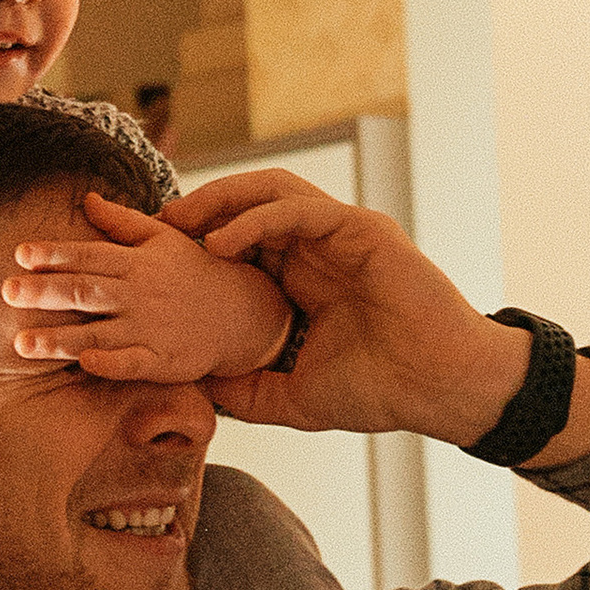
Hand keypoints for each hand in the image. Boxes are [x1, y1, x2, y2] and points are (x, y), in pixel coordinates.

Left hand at [4, 190, 289, 382]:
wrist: (244, 313)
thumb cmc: (194, 271)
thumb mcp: (163, 238)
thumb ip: (120, 221)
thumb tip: (84, 198)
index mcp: (136, 262)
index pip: (89, 255)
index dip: (55, 254)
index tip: (21, 254)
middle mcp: (140, 293)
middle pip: (86, 292)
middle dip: (45, 292)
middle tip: (7, 292)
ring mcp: (151, 328)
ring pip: (99, 332)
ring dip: (60, 339)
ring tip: (21, 343)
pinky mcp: (164, 361)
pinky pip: (133, 363)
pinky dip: (110, 363)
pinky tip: (83, 364)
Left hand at [158, 172, 525, 444]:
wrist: (437, 389)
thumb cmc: (379, 390)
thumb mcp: (293, 396)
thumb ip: (247, 391)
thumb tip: (196, 389)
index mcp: (302, 279)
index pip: (241, 242)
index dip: (196, 242)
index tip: (151, 260)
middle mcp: (318, 249)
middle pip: (247, 206)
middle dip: (198, 211)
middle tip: (152, 228)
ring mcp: (341, 234)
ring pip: (270, 193)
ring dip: (220, 200)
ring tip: (178, 221)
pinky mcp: (363, 230)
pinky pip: (299, 211)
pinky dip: (255, 219)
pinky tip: (220, 242)